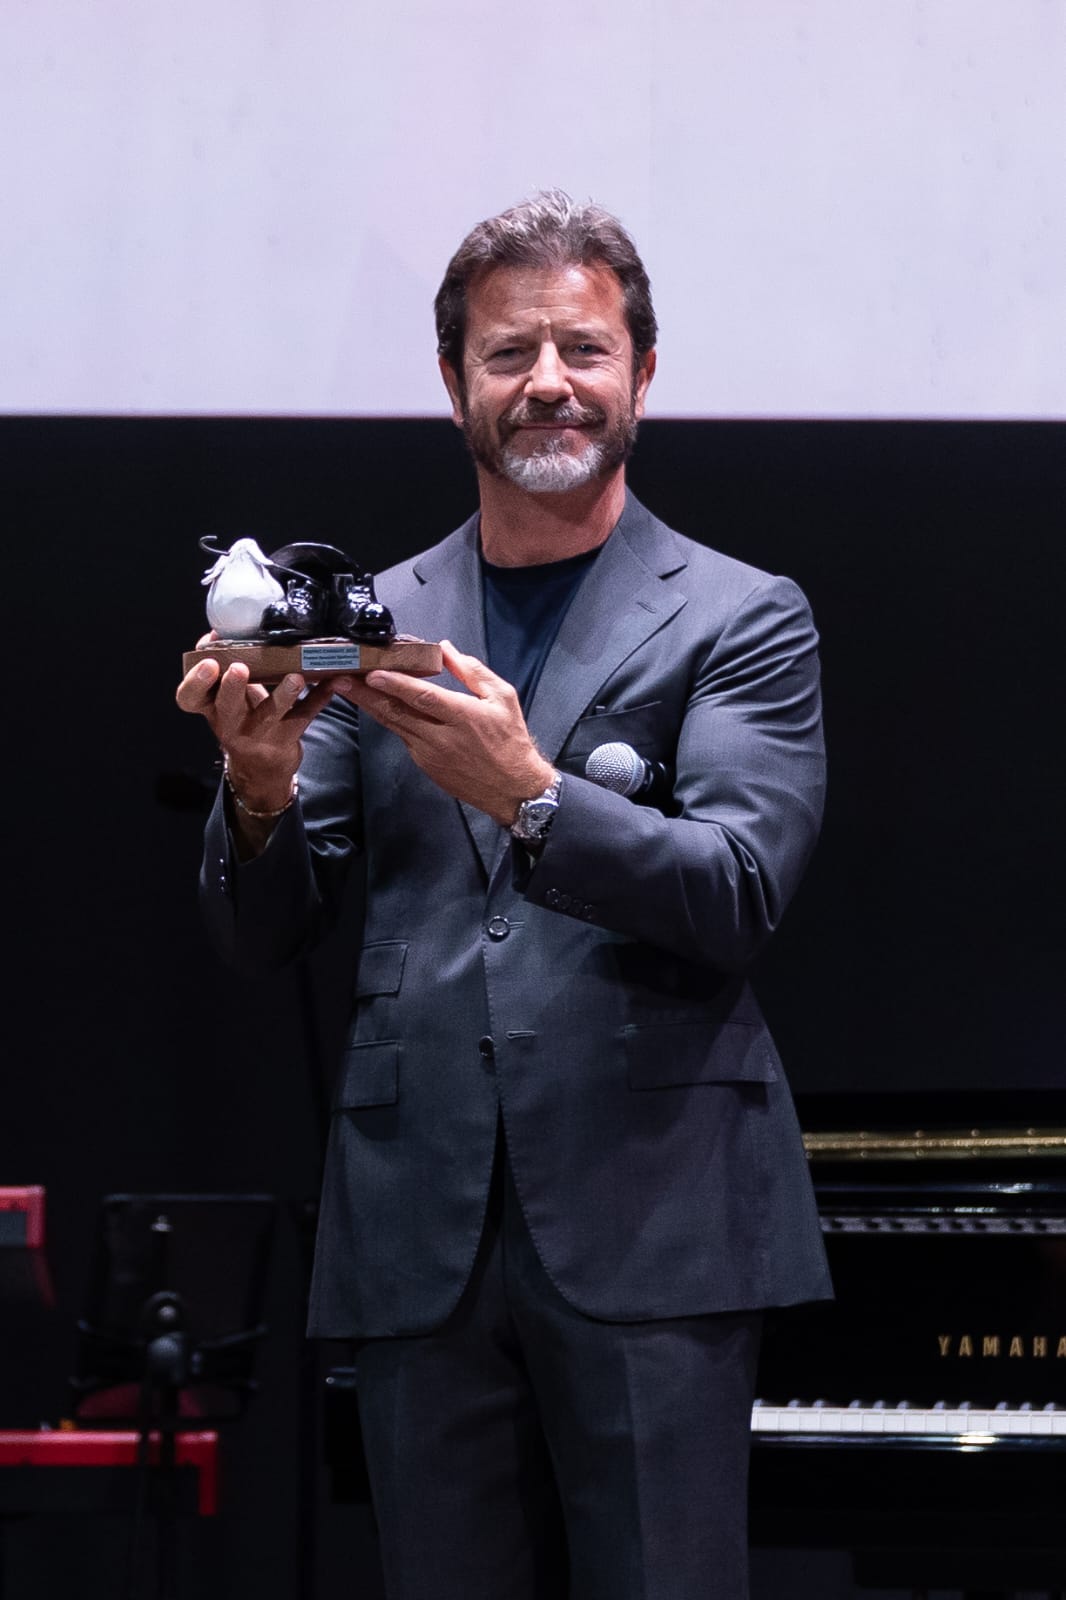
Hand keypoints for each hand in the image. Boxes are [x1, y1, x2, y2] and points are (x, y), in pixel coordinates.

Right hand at [175, 632, 351, 811]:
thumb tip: (221, 631)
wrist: (261, 767)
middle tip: (240, 668)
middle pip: (228, 706)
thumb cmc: (242, 719)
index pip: (189, 698)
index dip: (195, 681)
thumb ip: (223, 668)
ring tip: (296, 677)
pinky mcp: (286, 738)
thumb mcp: (226, 698)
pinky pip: (304, 716)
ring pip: (271, 713)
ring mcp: (259, 734)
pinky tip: (332, 682)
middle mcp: (230, 723)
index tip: (208, 663)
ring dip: (284, 694)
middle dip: (233, 687)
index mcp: (210, 708)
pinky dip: (319, 698)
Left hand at [341, 640, 553, 824]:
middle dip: (366, 694)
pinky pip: (404, 737)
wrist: (513, 789)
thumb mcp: (503, 698)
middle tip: (341, 678)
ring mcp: (430, 754)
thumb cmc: (510, 740)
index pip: (422, 698)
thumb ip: (472, 672)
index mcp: (463, 717)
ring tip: (347, 688)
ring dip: (369, 706)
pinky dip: (389, 720)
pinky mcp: (425, 765)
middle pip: (396, 712)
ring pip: (393, 725)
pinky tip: (375, 706)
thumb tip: (446, 649)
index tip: (372, 673)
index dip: (396, 685)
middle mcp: (441, 737)